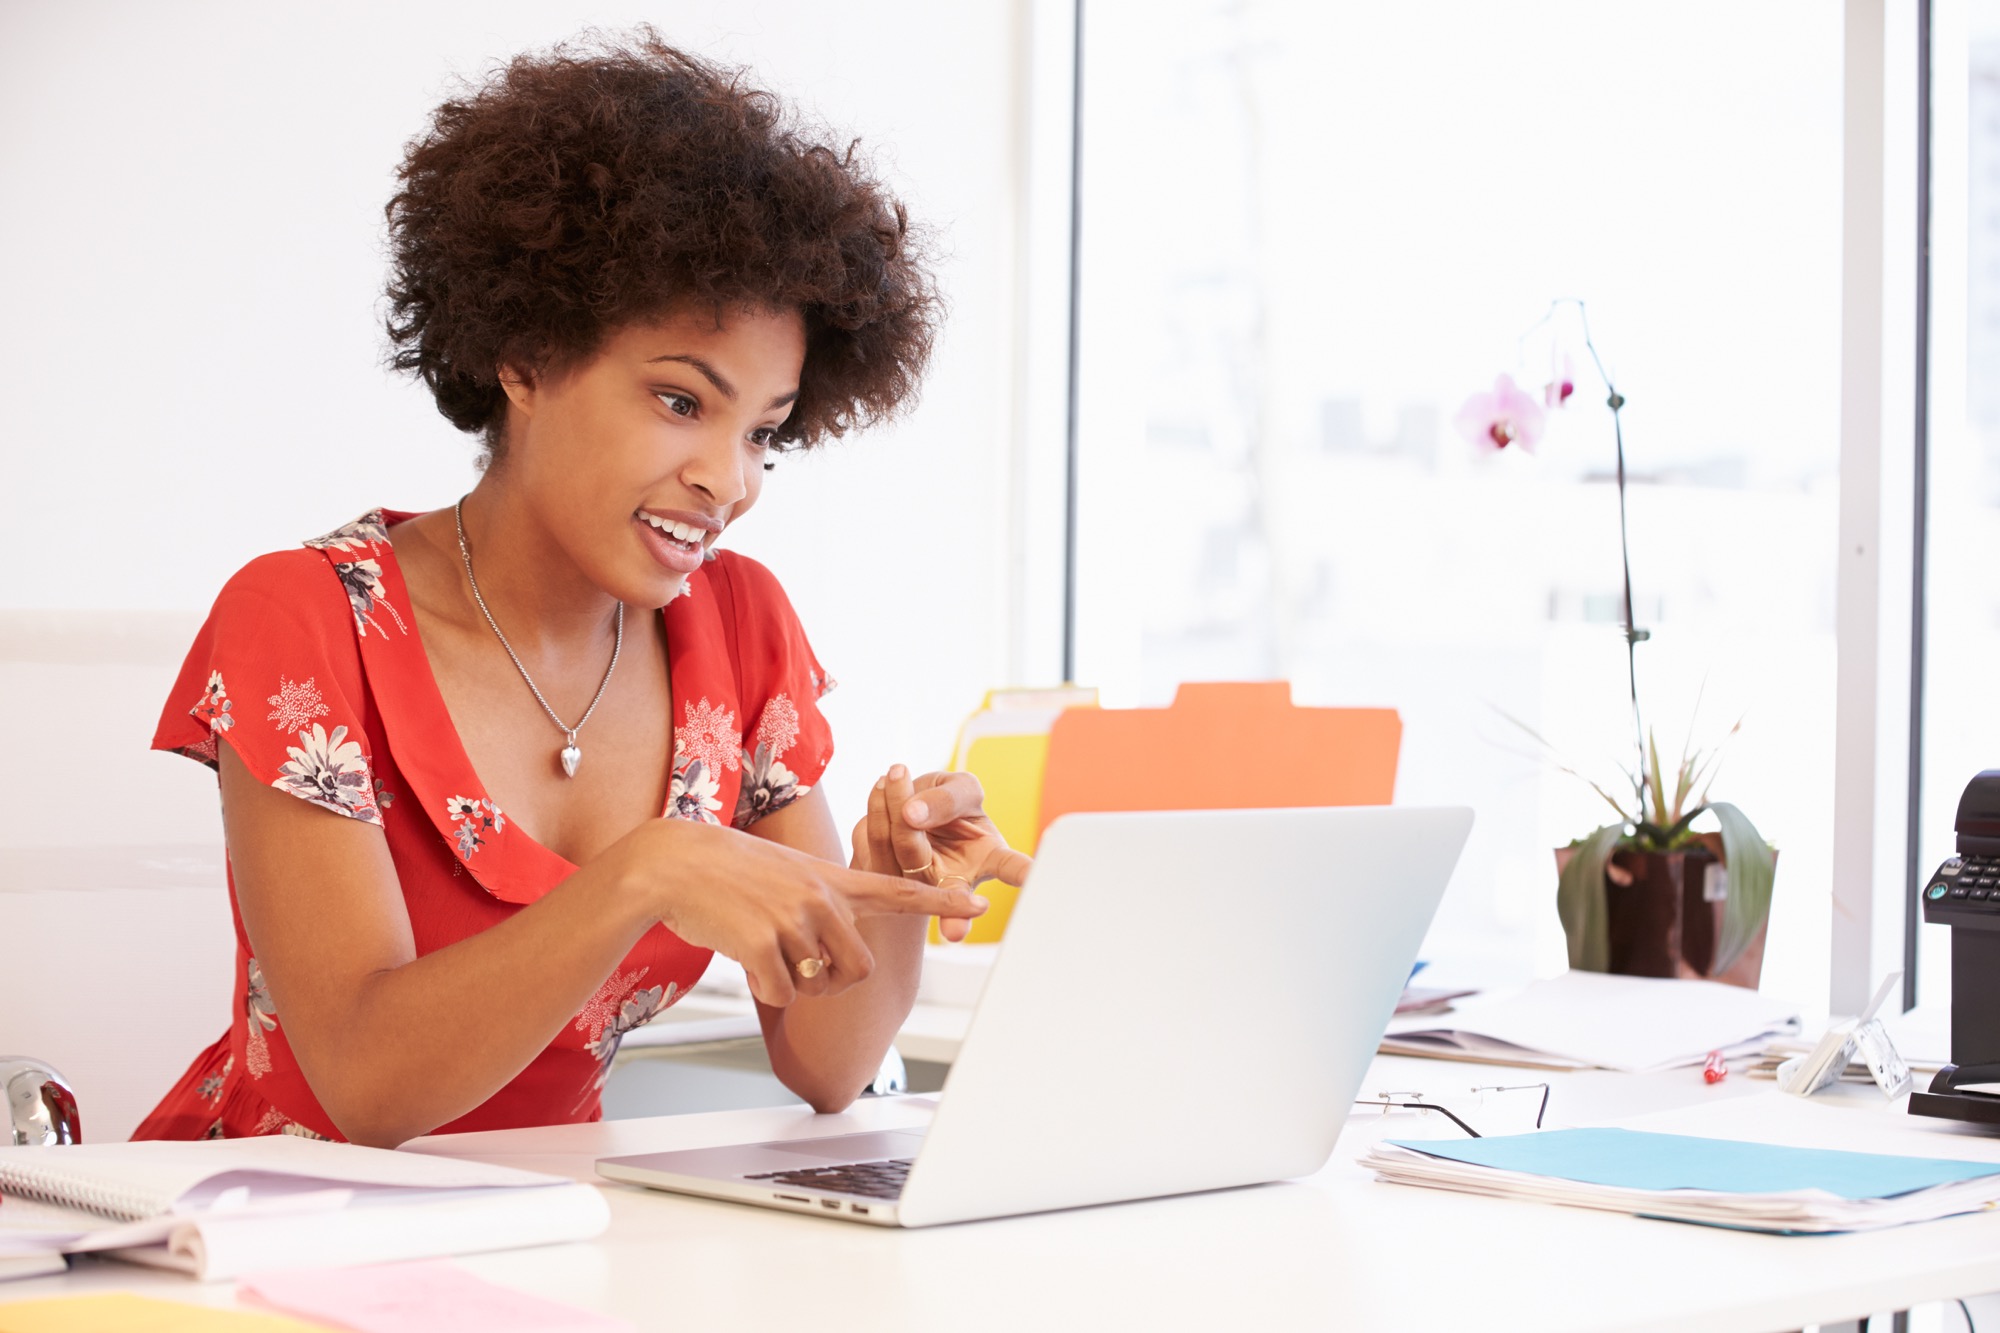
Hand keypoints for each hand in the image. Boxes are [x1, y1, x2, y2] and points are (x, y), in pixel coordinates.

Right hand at [611, 818, 986, 1006]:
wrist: (674, 863)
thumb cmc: (728, 873)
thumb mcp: (787, 874)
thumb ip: (821, 904)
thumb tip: (835, 957)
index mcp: (831, 879)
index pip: (899, 890)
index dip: (941, 900)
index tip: (982, 901)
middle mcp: (820, 897)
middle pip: (859, 967)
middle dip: (836, 981)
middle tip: (804, 969)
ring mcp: (793, 919)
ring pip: (820, 984)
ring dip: (796, 985)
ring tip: (766, 954)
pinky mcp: (762, 943)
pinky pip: (783, 994)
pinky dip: (766, 991)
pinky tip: (745, 961)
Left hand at [852, 765, 1033, 942]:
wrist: (921, 816)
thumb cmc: (953, 804)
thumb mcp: (964, 789)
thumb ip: (948, 798)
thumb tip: (912, 813)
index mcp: (988, 860)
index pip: (1011, 868)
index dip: (1022, 874)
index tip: (1034, 878)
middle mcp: (953, 883)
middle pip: (920, 852)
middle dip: (907, 812)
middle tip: (901, 770)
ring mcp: (916, 885)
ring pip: (891, 843)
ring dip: (888, 800)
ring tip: (896, 770)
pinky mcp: (885, 877)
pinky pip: (870, 839)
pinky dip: (876, 806)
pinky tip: (883, 788)